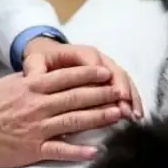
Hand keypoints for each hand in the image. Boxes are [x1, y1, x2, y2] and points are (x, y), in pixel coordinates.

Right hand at [0, 66, 124, 167]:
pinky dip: (78, 152)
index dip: (90, 75)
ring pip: (74, 121)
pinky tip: (96, 151)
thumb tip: (47, 77)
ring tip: (118, 114)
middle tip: (122, 92)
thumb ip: (30, 81)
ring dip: (98, 118)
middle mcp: (37, 106)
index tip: (107, 73)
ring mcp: (36, 129)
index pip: (67, 78)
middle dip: (102, 94)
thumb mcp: (6, 85)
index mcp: (31, 87)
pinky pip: (60, 151)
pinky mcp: (32, 150)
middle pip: (77, 98)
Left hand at [22, 38, 142, 120]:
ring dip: (131, 98)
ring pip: (123, 80)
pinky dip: (131, 100)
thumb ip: (34, 69)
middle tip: (127, 111)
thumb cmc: (42, 58)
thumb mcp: (34, 61)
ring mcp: (106, 67)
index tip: (113, 94)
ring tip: (135, 116)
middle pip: (115, 73)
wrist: (47, 52)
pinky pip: (124, 87)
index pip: (95, 63)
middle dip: (123, 92)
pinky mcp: (109, 78)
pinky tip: (135, 115)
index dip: (106, 79)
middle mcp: (97, 58)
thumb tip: (32, 78)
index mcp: (79, 53)